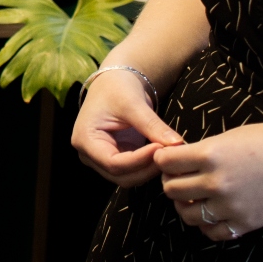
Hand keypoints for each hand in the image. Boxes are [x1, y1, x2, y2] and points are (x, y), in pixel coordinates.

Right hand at [71, 68, 184, 186]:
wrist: (114, 83)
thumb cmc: (117, 88)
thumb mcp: (133, 104)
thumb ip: (152, 125)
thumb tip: (177, 144)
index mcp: (85, 140)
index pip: (113, 163)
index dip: (139, 160)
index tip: (161, 148)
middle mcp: (88, 155)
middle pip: (120, 176)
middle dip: (146, 168)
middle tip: (169, 153)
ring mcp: (101, 160)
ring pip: (128, 178)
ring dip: (149, 170)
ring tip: (167, 153)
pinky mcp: (115, 159)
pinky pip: (133, 171)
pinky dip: (148, 166)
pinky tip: (162, 154)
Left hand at [155, 122, 262, 240]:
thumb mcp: (232, 137)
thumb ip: (204, 150)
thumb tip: (179, 160)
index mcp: (211, 154)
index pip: (165, 162)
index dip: (163, 159)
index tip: (170, 159)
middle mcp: (217, 182)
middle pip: (171, 189)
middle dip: (171, 182)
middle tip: (181, 177)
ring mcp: (231, 206)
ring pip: (187, 214)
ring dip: (186, 205)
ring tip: (195, 195)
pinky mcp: (246, 224)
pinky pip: (212, 232)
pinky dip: (207, 224)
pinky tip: (213, 212)